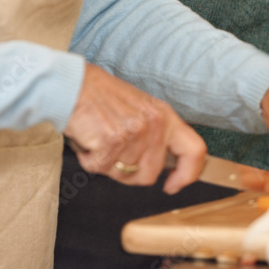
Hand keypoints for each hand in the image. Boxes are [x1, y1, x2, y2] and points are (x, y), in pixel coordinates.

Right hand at [64, 62, 206, 192]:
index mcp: (165, 116)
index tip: (172, 184)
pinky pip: (100, 168)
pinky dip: (89, 160)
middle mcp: (154, 124)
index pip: (194, 151)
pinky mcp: (111, 140)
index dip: (187, 175)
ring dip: (107, 163)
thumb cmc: (102, 96)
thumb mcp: (141, 109)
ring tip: (100, 138)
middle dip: (129, 172)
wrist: (73, 84)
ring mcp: (134, 132)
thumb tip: (168, 165)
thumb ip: (157, 135)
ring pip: (123, 174)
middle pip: (150, 174)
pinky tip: (89, 139)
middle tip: (114, 151)